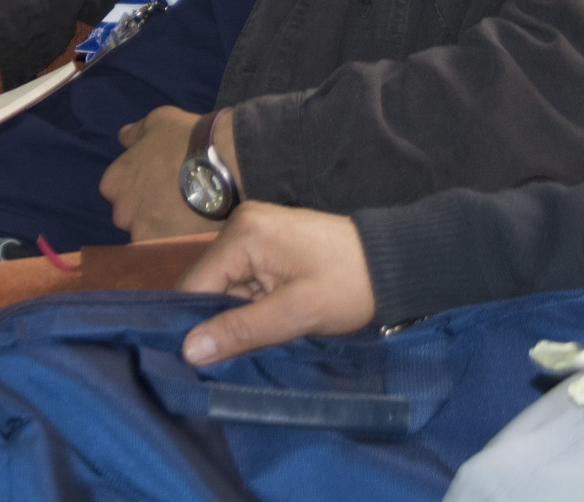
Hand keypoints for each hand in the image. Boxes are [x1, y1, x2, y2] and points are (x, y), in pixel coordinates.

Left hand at [100, 105, 218, 241]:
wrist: (224, 165)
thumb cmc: (188, 139)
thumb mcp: (158, 121)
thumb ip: (135, 133)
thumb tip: (123, 137)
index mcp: (114, 181)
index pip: (116, 190)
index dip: (138, 187)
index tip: (159, 183)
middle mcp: (121, 212)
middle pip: (130, 217)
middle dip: (147, 212)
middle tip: (176, 202)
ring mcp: (143, 235)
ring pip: (149, 237)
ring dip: (163, 230)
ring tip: (190, 219)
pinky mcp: (166, 251)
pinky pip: (169, 251)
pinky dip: (179, 244)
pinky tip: (197, 231)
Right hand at [178, 203, 376, 364]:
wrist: (395, 261)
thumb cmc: (349, 286)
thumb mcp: (296, 314)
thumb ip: (241, 330)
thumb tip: (188, 350)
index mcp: (242, 235)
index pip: (193, 286)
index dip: (197, 325)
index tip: (209, 360)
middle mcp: (240, 224)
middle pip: (209, 284)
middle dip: (224, 318)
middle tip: (251, 345)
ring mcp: (255, 229)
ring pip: (227, 284)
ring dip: (243, 312)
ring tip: (273, 327)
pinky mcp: (269, 239)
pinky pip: (246, 277)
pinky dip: (256, 300)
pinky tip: (278, 314)